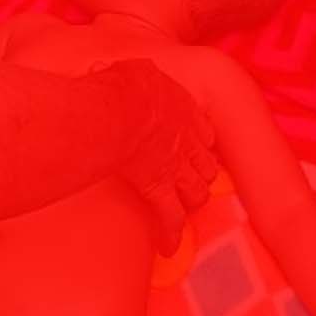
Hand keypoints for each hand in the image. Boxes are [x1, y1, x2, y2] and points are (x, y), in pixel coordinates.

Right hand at [103, 59, 219, 254]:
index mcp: (183, 108)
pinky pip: (171, 217)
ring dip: (193, 200)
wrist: (121, 109)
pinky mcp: (160, 189)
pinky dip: (171, 234)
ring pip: (196, 190)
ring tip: (187, 209)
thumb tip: (109, 68)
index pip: (202, 129)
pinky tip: (168, 247)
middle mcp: (187, 138)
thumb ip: (132, 73)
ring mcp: (177, 166)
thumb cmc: (122, 84)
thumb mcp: (133, 69)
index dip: (201, 140)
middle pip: (206, 162)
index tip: (196, 146)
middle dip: (203, 173)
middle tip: (195, 181)